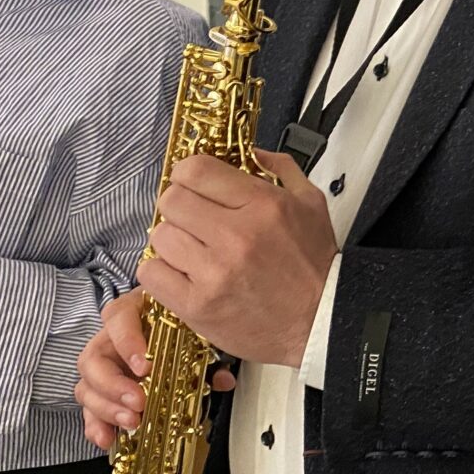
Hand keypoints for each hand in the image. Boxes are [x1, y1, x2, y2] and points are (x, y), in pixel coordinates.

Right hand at [74, 289, 235, 450]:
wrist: (177, 331)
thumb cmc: (182, 326)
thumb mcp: (195, 333)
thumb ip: (208, 354)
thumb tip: (223, 379)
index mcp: (133, 312)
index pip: (117, 317)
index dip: (126, 342)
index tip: (144, 366)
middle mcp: (111, 338)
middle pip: (93, 358)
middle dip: (113, 385)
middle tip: (138, 402)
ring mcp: (104, 366)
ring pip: (87, 386)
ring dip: (106, 409)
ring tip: (131, 422)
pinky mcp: (103, 391)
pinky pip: (90, 408)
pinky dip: (96, 425)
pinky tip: (108, 438)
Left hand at [137, 149, 336, 369]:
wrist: (321, 321)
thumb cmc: (315, 266)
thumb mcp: (311, 203)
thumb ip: (280, 169)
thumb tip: (250, 152)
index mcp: (263, 206)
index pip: (196, 170)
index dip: (188, 173)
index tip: (193, 183)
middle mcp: (236, 236)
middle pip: (171, 200)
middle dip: (179, 205)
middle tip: (193, 218)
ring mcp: (214, 273)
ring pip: (160, 236)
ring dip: (172, 240)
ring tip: (192, 249)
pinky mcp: (198, 306)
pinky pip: (151, 275)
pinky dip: (162, 272)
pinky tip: (183, 273)